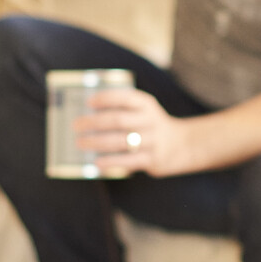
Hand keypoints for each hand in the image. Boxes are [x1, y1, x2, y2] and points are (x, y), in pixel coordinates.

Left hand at [77, 89, 194, 176]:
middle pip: (119, 120)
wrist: (183, 145)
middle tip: (77, 125)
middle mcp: (151, 121)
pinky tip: (97, 163)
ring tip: (81, 143)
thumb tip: (87, 116)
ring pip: (121, 141)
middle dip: (94, 122)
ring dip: (97, 142)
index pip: (125, 97)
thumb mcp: (144, 112)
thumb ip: (122, 110)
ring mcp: (153, 141)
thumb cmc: (151, 126)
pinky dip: (111, 162)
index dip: (106, 98)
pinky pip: (129, 161)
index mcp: (147, 105)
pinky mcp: (153, 159)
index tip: (89, 102)